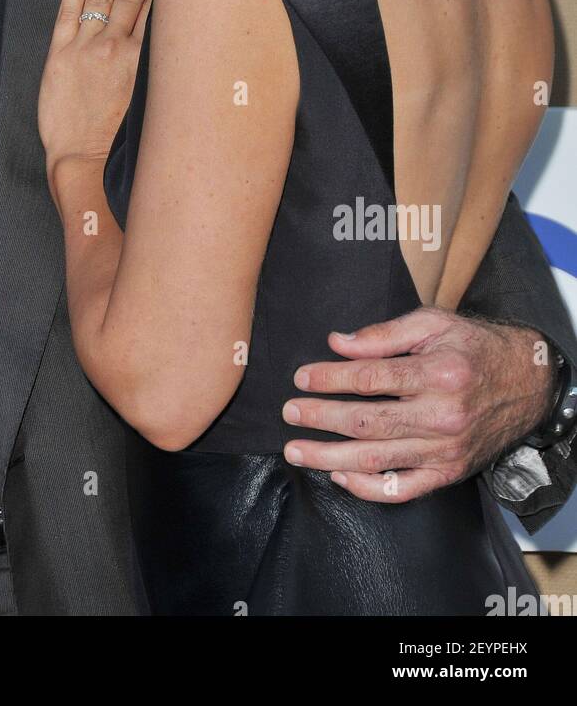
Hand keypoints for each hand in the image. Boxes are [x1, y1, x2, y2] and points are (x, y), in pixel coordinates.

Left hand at [39, 0, 153, 178]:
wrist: (87, 164)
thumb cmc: (126, 147)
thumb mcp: (157, 108)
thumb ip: (167, 74)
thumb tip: (185, 52)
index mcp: (147, 60)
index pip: (157, 6)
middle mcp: (120, 47)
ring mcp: (88, 48)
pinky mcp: (61, 56)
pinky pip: (70, 12)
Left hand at [280, 308, 557, 501]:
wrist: (527, 384)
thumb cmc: (474, 347)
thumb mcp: (434, 324)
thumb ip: (383, 334)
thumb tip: (337, 343)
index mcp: (437, 374)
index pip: (370, 379)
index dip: (329, 379)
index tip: (300, 378)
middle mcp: (442, 416)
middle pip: (367, 423)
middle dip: (320, 418)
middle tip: (288, 412)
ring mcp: (445, 450)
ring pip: (377, 459)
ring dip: (330, 458)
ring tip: (296, 450)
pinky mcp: (449, 473)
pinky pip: (403, 490)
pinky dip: (368, 488)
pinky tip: (340, 476)